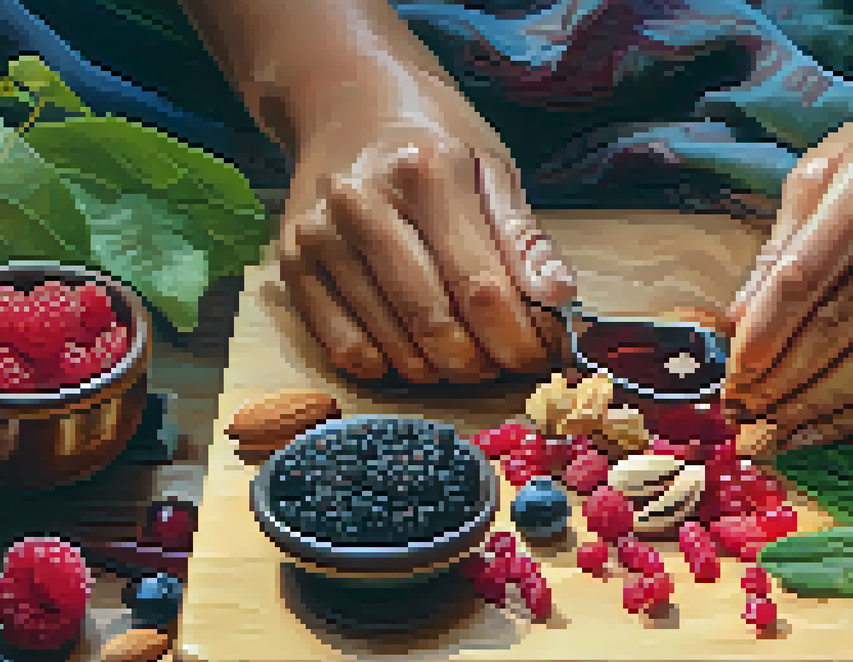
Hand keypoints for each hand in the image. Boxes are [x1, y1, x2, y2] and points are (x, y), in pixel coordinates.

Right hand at [278, 123, 576, 383]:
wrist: (347, 102)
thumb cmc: (431, 137)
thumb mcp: (490, 165)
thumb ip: (524, 237)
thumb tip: (559, 297)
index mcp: (424, 174)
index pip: (479, 284)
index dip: (516, 336)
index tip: (539, 357)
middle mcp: (363, 206)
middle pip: (432, 320)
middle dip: (478, 362)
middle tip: (501, 365)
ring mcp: (321, 238)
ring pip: (390, 343)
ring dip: (437, 369)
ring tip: (465, 357)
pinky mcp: (293, 263)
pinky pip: (341, 346)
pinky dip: (385, 365)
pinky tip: (412, 352)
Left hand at [723, 90, 852, 449]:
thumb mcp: (824, 171)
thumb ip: (781, 247)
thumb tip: (737, 325)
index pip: (808, 275)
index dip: (765, 335)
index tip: (732, 376)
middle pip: (847, 328)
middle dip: (786, 383)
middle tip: (746, 417)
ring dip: (823, 408)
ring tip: (777, 431)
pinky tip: (831, 424)